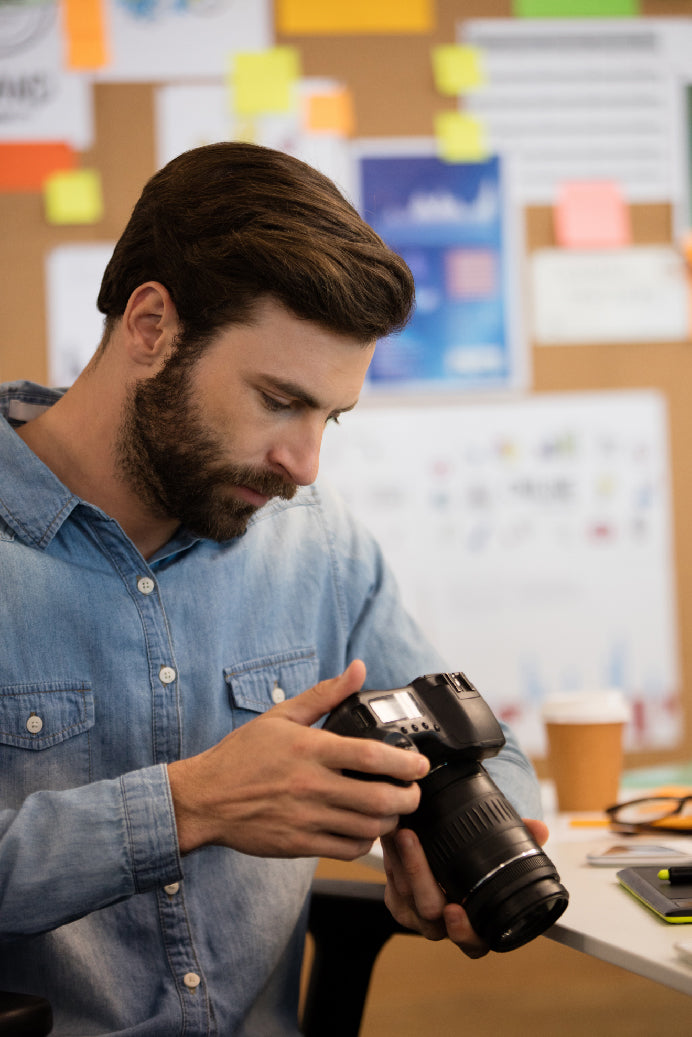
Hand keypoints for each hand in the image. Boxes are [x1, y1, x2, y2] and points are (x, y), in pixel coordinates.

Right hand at [167, 659, 429, 858]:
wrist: (204, 798)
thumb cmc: (242, 756)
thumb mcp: (282, 716)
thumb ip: (325, 694)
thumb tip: (358, 669)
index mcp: (310, 749)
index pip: (371, 756)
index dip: (405, 763)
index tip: (420, 765)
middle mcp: (312, 784)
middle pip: (379, 799)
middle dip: (409, 798)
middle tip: (414, 792)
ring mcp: (306, 817)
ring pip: (368, 828)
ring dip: (390, 822)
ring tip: (394, 811)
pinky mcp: (299, 844)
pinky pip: (346, 849)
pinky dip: (365, 842)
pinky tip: (365, 830)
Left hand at [381, 818, 549, 958]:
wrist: (450, 866)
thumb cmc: (482, 868)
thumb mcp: (503, 856)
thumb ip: (522, 841)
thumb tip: (539, 829)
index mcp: (478, 928)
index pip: (473, 942)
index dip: (463, 930)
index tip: (455, 910)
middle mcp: (447, 928)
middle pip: (430, 911)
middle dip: (419, 873)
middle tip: (411, 840)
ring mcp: (420, 918)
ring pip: (407, 895)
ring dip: (402, 858)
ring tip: (400, 828)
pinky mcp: (399, 904)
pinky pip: (393, 885)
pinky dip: (392, 859)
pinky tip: (392, 836)